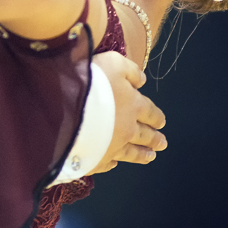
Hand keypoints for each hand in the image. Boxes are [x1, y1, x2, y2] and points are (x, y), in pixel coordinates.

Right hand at [89, 51, 166, 173]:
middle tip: (162, 144)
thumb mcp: (113, 63)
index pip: (150, 112)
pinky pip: (108, 164)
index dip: (156, 117)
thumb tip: (142, 81)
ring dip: (141, 154)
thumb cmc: (91, 82)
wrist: (65, 109)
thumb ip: (130, 71)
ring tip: (151, 157)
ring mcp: (113, 147)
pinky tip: (115, 164)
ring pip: (131, 153)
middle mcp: (128, 129)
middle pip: (145, 135)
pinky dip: (113, 164)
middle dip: (154, 138)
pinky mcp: (96, 160)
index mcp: (134, 105)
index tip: (162, 123)